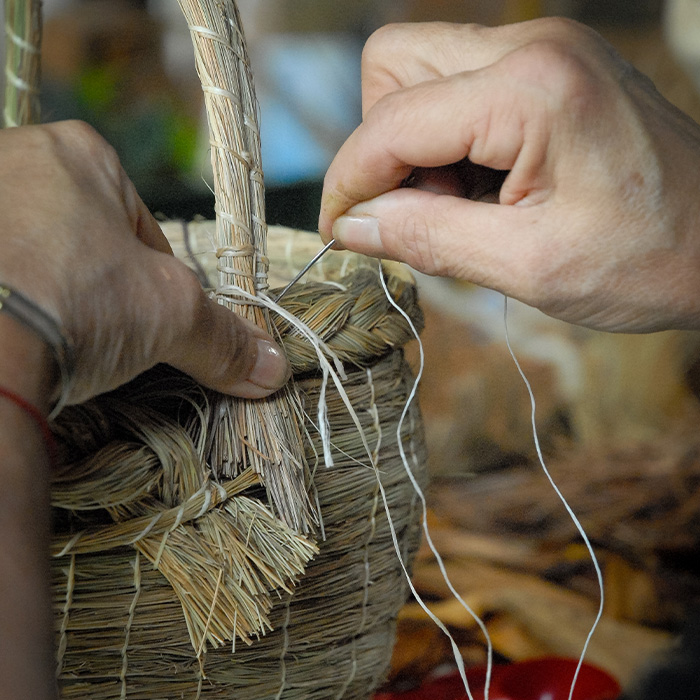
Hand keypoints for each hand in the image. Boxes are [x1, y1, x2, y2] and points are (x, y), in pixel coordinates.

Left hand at [0, 121, 289, 407]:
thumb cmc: (79, 299)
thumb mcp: (171, 315)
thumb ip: (223, 338)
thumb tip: (272, 369)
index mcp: (79, 152)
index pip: (140, 226)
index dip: (157, 280)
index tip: (155, 320)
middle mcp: (12, 160)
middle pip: (85, 239)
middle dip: (103, 288)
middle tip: (107, 334)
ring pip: (37, 256)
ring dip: (55, 297)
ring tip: (61, 341)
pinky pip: (2, 275)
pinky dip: (14, 304)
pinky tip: (21, 336)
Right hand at [319, 18, 699, 332]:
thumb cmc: (649, 259)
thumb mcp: (528, 266)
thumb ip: (428, 239)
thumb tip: (351, 226)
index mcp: (530, 90)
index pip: (391, 121)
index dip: (349, 181)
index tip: (339, 231)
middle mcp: (531, 46)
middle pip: (392, 68)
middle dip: (383, 149)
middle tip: (424, 214)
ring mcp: (542, 50)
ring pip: (419, 73)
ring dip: (414, 147)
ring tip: (462, 208)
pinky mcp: (548, 68)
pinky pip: (458, 88)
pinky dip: (449, 143)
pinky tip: (486, 191)